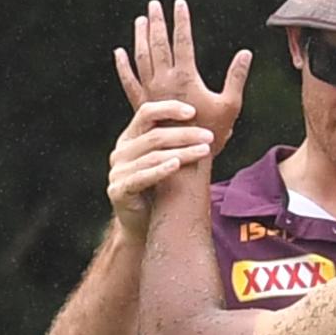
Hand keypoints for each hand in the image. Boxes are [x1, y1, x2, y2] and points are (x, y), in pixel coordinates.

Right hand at [107, 100, 211, 242]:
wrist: (145, 225)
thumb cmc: (162, 190)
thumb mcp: (170, 161)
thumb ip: (181, 143)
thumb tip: (218, 129)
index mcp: (130, 137)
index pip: (146, 112)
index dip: (169, 109)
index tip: (194, 112)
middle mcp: (120, 151)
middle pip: (154, 135)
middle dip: (185, 134)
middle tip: (209, 136)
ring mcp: (117, 171)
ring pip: (153, 156)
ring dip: (182, 152)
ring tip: (204, 151)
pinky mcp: (118, 190)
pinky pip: (141, 177)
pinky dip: (160, 170)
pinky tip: (176, 165)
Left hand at [114, 0, 251, 152]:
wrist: (184, 162)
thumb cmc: (211, 135)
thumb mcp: (230, 106)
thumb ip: (236, 77)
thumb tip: (246, 53)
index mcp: (186, 77)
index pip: (183, 41)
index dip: (181, 20)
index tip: (179, 4)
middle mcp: (164, 81)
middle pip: (158, 44)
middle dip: (157, 22)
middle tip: (154, 4)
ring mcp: (150, 92)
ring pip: (141, 57)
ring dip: (140, 37)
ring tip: (141, 21)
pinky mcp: (141, 105)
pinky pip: (128, 81)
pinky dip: (123, 66)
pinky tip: (119, 53)